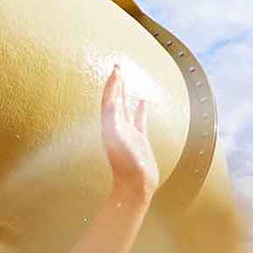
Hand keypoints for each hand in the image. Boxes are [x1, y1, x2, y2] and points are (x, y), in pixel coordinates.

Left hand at [101, 65, 158, 199]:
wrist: (135, 186)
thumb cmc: (126, 165)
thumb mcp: (117, 139)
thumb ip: (113, 119)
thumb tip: (111, 101)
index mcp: (109, 126)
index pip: (109, 99)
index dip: (111, 83)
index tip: (116, 68)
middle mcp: (116, 128)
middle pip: (114, 100)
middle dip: (115, 83)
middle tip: (118, 66)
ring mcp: (128, 133)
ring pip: (125, 108)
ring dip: (124, 92)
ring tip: (125, 78)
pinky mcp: (139, 140)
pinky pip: (139, 120)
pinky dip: (140, 109)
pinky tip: (143, 101)